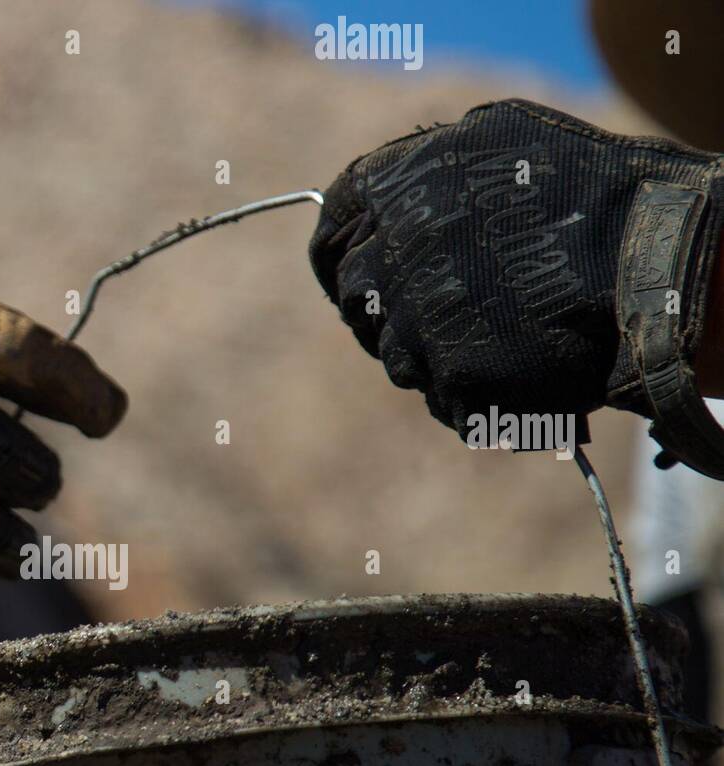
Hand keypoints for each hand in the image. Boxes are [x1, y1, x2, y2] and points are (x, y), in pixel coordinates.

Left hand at [309, 98, 723, 476]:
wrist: (659, 261)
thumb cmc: (590, 193)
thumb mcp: (498, 143)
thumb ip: (425, 176)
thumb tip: (378, 211)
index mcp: (401, 186)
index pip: (333, 230)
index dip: (338, 257)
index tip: (349, 275)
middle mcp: (395, 253)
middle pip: (359, 298)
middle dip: (388, 307)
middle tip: (441, 310)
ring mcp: (420, 321)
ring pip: (397, 354)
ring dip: (435, 350)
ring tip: (500, 332)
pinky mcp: (451, 377)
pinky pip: (439, 396)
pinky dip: (470, 389)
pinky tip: (516, 366)